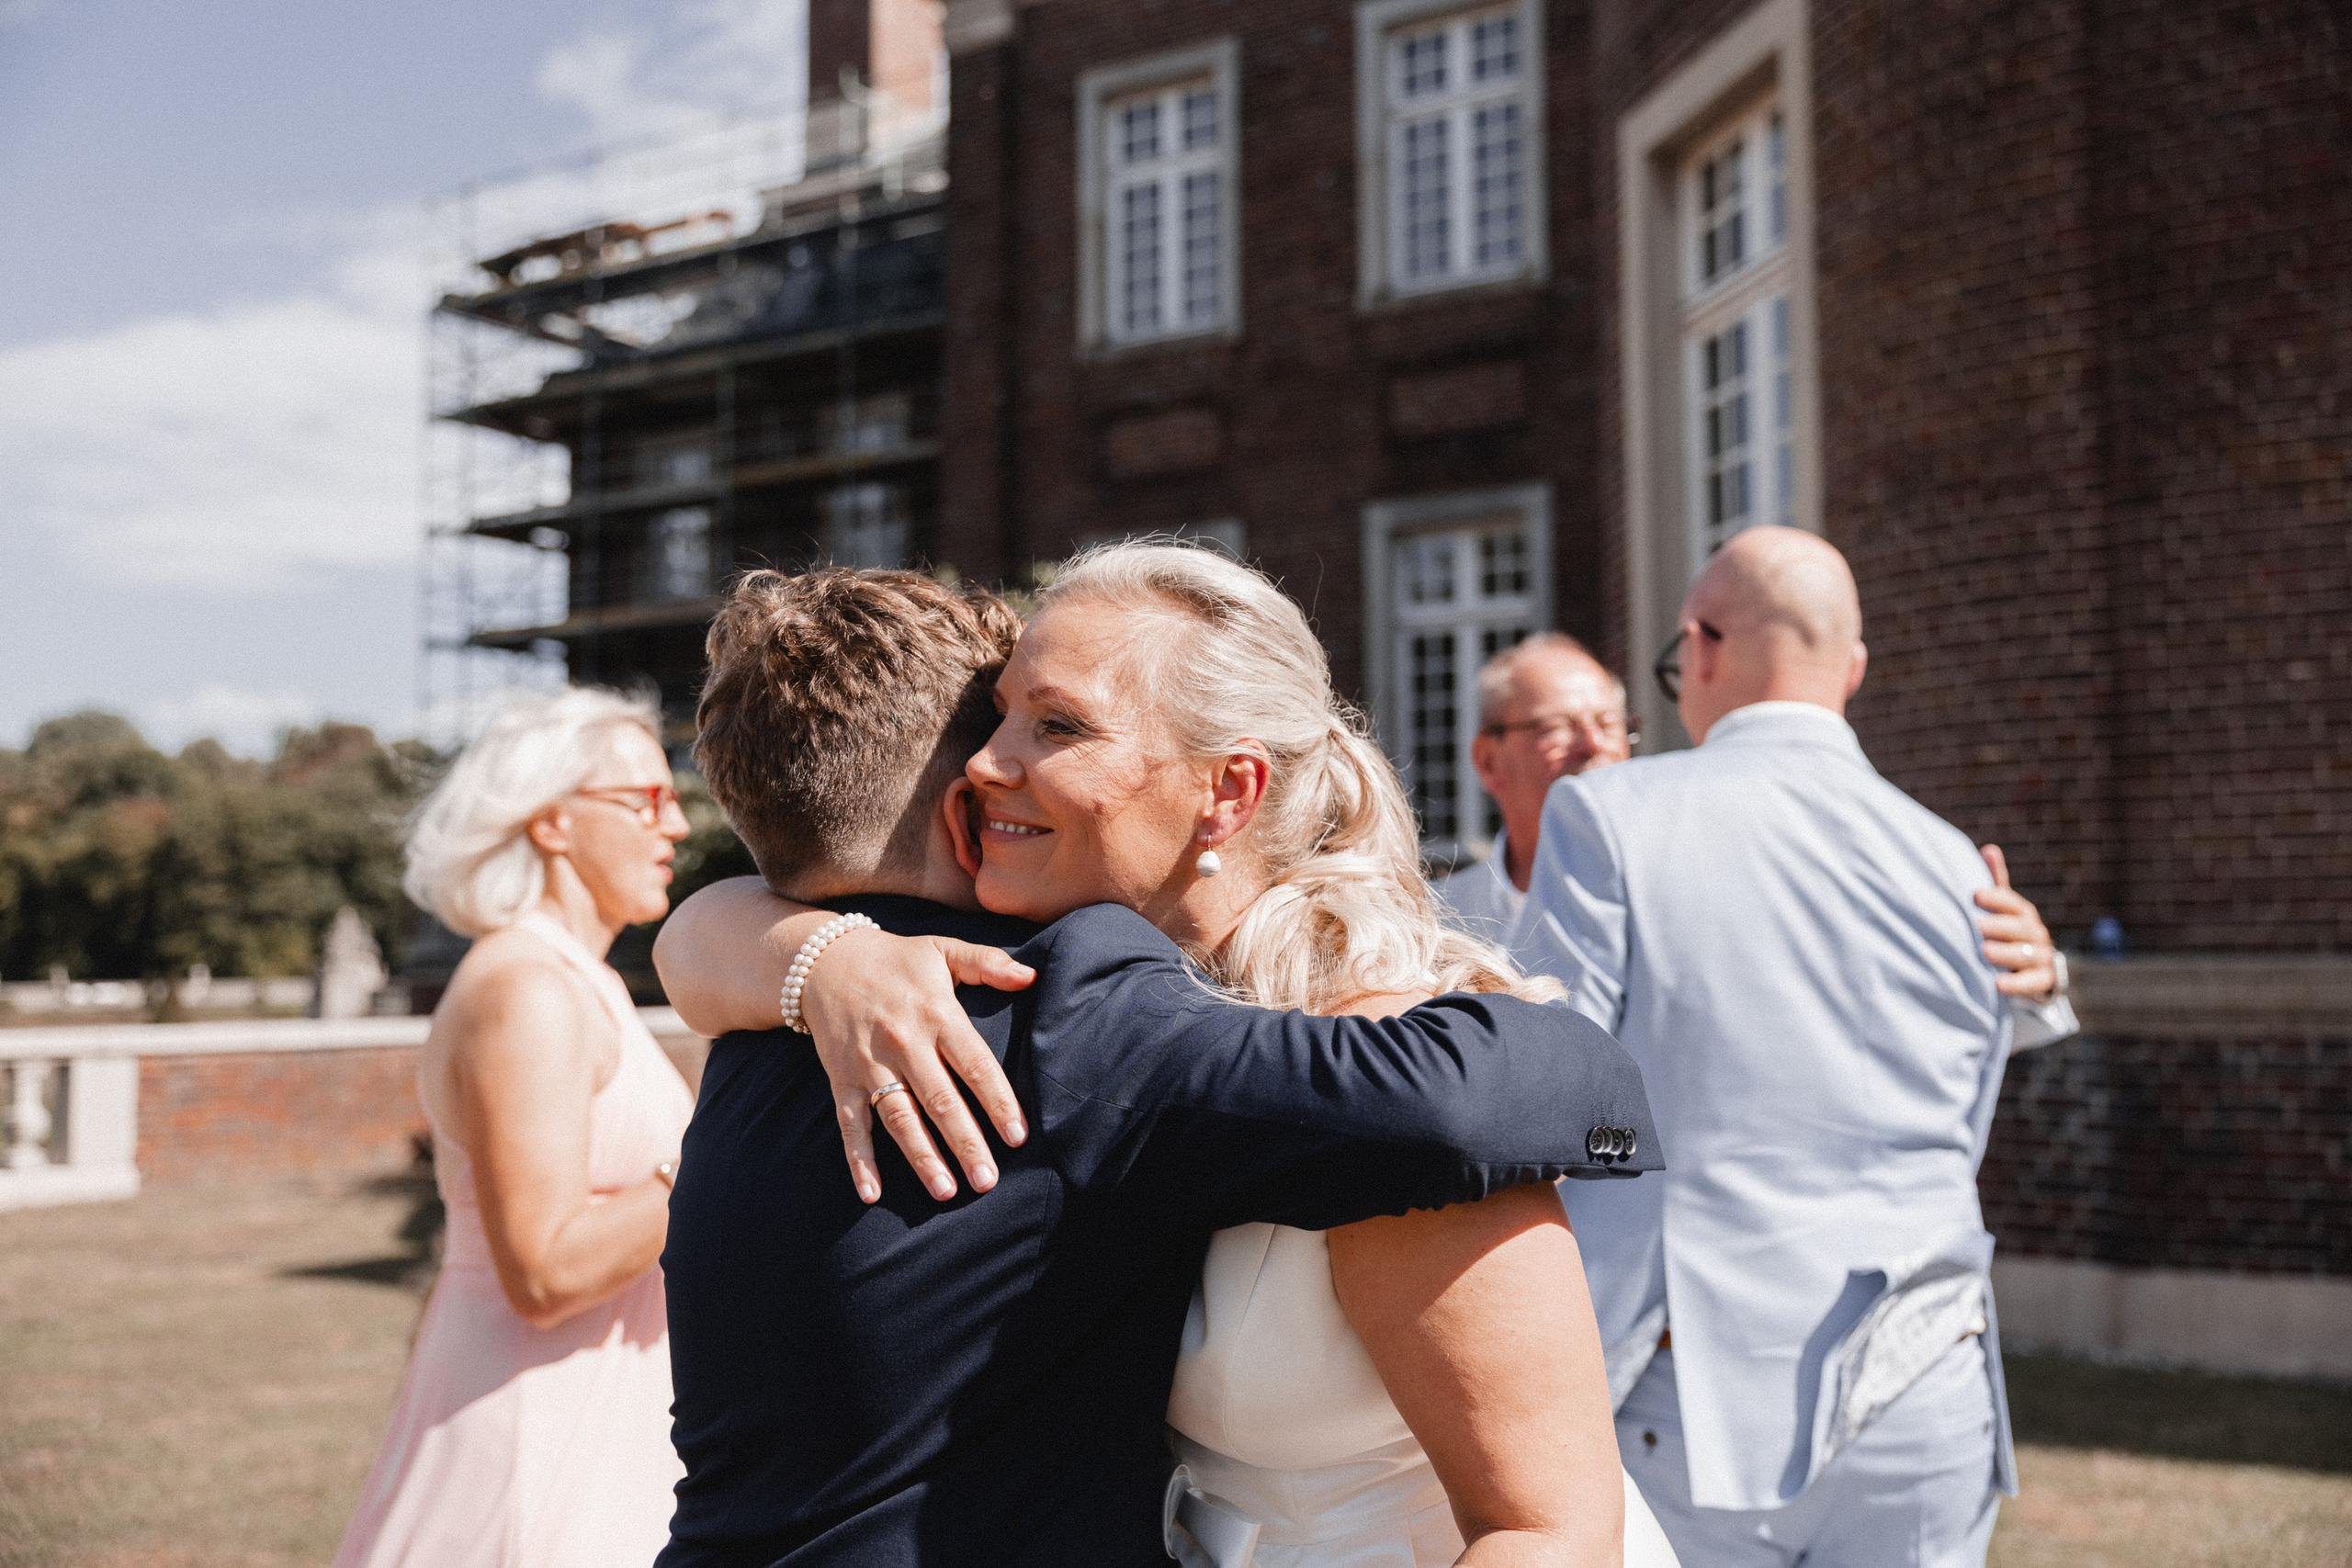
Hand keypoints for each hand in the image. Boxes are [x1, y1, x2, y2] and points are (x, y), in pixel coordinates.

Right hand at [797, 927, 1035, 1203]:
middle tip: (987, 1180)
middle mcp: (904, 1042)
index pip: (975, 1064)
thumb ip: (987, 963)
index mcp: (937, 1013)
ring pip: (899, 1118)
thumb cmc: (896, 960)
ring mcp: (869, 1064)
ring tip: (945, 1191)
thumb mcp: (942, 950)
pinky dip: (859, 1160)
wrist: (823, 960)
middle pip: (940, 1100)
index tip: (1017, 1136)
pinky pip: (850, 1125)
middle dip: (965, 1143)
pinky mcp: (841, 1079)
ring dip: (922, 1156)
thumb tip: (1031, 976)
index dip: (998, 1101)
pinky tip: (872, 1193)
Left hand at [1976, 844, 2057, 999]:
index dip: (1996, 898)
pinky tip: (1997, 984)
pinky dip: (2017, 984)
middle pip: (2021, 928)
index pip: (2013, 903)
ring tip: (1984, 952)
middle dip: (2000, 926)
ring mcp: (2042, 957)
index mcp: (2023, 914)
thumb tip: (1989, 849)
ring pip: (2027, 954)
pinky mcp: (2043, 981)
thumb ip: (1996, 884)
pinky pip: (2033, 983)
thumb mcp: (2002, 911)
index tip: (1975, 895)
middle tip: (1978, 925)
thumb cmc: (2008, 934)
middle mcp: (2035, 933)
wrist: (2032, 970)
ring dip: (2006, 953)